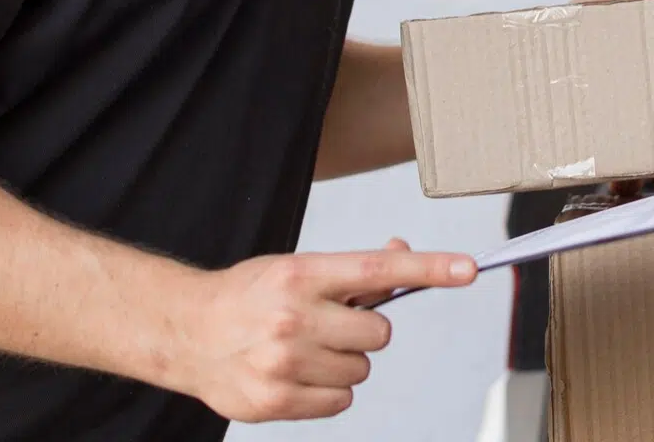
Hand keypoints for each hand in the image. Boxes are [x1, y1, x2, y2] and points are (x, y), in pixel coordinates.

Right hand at [179, 249, 477, 422]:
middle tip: (329, 325)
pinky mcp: (276, 401)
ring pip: (361, 369)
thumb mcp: (296, 268)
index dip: (428, 268)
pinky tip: (297, 375)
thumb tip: (403, 252)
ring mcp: (283, 362)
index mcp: (301, 275)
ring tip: (305, 349)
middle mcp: (293, 317)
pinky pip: (341, 400)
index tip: (467, 268)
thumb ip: (351, 270)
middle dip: (363, 331)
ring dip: (343, 361)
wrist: (187, 332)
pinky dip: (327, 390)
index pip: (377, 270)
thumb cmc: (249, 296)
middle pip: (379, 333)